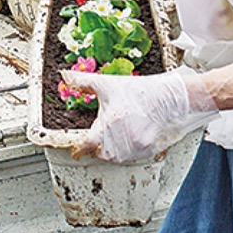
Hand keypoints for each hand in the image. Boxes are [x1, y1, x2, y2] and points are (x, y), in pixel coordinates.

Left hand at [60, 67, 216, 162]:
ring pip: (115, 157)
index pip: (87, 144)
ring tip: (116, 134)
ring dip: (111, 149)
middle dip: (98, 145)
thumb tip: (64, 76)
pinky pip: (130, 157)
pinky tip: (128, 137)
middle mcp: (121, 138)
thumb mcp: (107, 84)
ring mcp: (134, 146)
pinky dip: (126, 150)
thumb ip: (82, 82)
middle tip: (101, 133)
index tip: (75, 151)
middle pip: (101, 152)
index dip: (79, 148)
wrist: (168, 97)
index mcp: (108, 123)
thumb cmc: (138, 91)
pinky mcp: (146, 149)